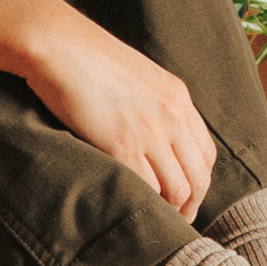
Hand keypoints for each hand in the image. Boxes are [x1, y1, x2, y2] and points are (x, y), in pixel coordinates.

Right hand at [20, 18, 217, 221]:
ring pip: (177, 189)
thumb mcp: (137, 76)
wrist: (59, 44)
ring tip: (154, 219)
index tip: (187, 197)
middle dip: (190, 205)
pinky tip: (134, 206)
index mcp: (178, 96)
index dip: (200, 181)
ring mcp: (149, 131)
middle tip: (176, 221)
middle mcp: (171, 115)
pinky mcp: (122, 144)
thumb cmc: (87, 58)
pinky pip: (146, 188)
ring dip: (169, 210)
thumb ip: (154, 104)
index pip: (207, 153)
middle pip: (198, 176)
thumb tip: (156, 137)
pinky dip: (144, 203)